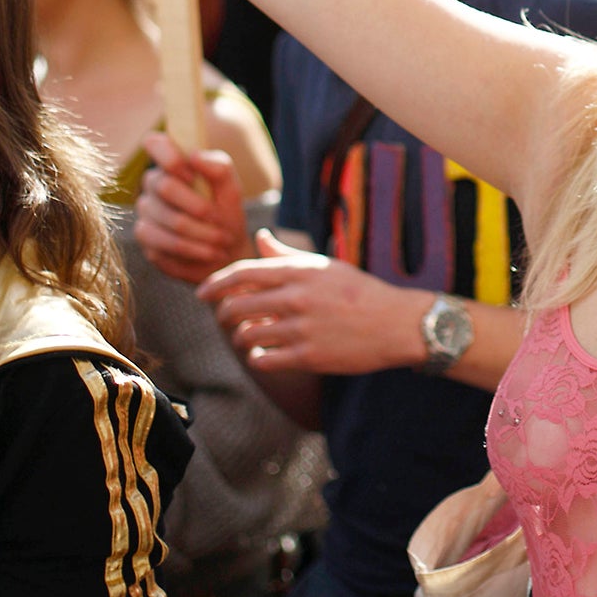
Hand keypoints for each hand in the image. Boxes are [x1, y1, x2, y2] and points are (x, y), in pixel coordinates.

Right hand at [134, 136, 251, 282]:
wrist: (226, 251)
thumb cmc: (226, 212)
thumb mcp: (231, 189)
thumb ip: (219, 167)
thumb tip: (194, 156)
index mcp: (173, 163)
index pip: (154, 143)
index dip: (170, 157)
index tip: (191, 175)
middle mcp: (153, 184)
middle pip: (164, 187)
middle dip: (198, 206)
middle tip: (219, 218)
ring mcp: (146, 210)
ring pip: (166, 218)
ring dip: (200, 232)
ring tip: (221, 241)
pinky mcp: (145, 236)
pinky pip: (162, 241)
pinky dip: (192, 248)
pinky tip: (208, 252)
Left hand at [198, 234, 429, 374]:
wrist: (395, 323)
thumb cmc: (359, 290)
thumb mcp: (324, 265)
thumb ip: (287, 255)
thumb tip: (259, 238)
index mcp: (300, 271)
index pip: (243, 273)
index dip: (215, 283)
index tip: (201, 292)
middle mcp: (296, 297)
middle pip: (237, 306)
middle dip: (223, 314)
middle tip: (225, 318)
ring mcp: (301, 328)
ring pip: (247, 334)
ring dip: (241, 337)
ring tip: (248, 337)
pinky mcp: (308, 356)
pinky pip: (263, 359)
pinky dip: (256, 357)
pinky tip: (261, 354)